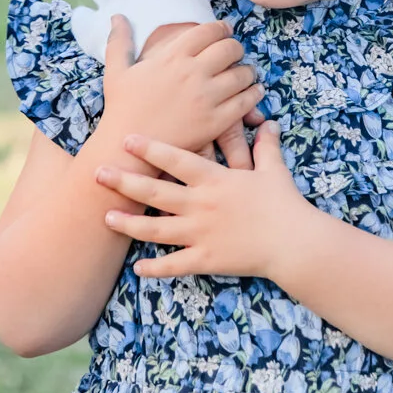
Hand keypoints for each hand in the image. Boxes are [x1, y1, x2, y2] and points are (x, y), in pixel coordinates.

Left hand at [97, 123, 307, 277]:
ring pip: (156, 228)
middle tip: (98, 173)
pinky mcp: (206, 258)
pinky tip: (137, 268)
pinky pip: (175, 264)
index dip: (150, 149)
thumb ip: (266, 146)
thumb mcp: (273, 169)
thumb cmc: (284, 203)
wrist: (294, 241)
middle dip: (124, 182)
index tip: (126, 139)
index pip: (176, 159)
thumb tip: (270, 124)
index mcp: (215, 179)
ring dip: (129, 224)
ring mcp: (201, 233)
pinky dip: (155, 267)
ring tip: (106, 218)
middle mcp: (201, 204)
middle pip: (155, 191)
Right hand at [101, 17, 262, 167]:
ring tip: (246, 73)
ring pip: (242, 74)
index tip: (225, 30)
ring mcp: (206, 97)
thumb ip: (120, 41)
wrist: (126, 148)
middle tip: (235, 53)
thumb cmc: (121, 108)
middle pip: (230, 49)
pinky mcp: (216, 121)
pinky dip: (254, 93)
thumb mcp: (117, 70)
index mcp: (173, 57)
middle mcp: (193, 73)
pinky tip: (253, 91)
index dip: (221, 28)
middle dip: (236, 48)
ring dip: (247, 70)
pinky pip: (245, 101)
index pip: (208, 31)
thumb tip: (117, 15)